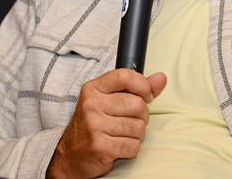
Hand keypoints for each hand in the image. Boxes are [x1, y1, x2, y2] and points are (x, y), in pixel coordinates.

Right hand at [46, 69, 166, 178]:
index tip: (146, 95)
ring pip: (138, 127)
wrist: (70, 155)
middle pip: (137, 104)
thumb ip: (136, 88)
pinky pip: (133, 146)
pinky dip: (131, 148)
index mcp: (93, 88)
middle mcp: (92, 105)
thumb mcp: (109, 99)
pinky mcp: (100, 147)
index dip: (143, 85)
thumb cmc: (94, 124)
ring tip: (123, 134)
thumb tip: (161, 78)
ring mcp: (94, 126)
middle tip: (132, 120)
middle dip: (142, 116)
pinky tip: (119, 146)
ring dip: (137, 134)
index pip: (125, 76)